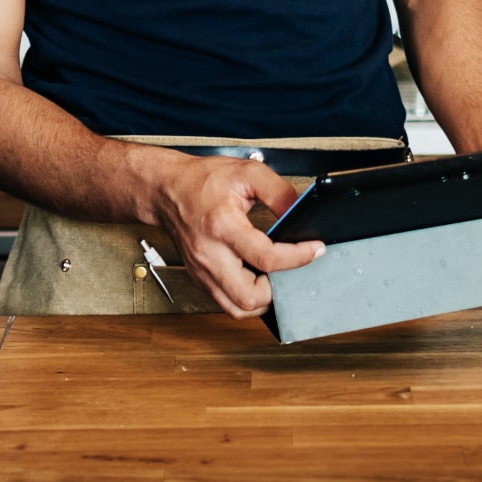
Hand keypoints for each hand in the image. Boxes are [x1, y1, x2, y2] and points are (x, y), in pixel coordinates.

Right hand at [154, 155, 324, 318]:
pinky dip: (245, 298)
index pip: (265, 258)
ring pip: (236, 309)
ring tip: (273, 277)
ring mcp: (202, 271)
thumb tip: (299, 211)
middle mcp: (210, 255)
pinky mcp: (199, 278)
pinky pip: (226, 302)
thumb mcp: (247, 172)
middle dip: (277, 290)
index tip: (314, 250)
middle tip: (289, 269)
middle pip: (248, 298)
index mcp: (222, 226)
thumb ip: (278, 191)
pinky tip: (256, 278)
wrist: (167, 189)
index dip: (297, 257)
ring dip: (261, 300)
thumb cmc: (202, 180)